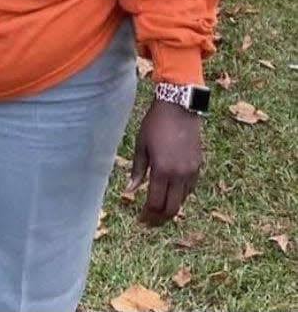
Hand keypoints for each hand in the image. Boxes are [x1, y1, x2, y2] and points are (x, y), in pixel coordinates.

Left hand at [127, 99, 201, 226]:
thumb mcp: (141, 145)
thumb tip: (130, 190)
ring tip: (157, 210)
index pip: (155, 204)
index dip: (147, 216)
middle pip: (172, 209)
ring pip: (182, 201)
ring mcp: (191, 172)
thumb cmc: (155, 124)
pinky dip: (179, 196)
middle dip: (159, 220)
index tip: (140, 220)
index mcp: (162, 170)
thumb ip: (137, 170)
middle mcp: (179, 175)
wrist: (179, 107)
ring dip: (170, 209)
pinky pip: (189, 189)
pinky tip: (169, 194)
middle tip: (149, 222)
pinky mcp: (198, 167)